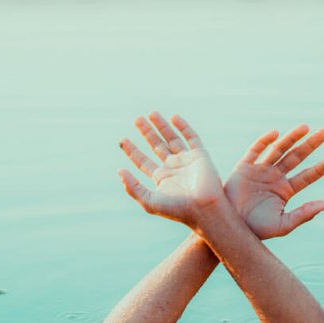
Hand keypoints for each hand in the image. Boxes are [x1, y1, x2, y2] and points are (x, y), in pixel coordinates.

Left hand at [118, 112, 224, 227]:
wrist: (204, 209)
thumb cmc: (177, 209)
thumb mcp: (149, 201)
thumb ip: (133, 187)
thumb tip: (119, 171)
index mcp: (161, 179)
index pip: (143, 161)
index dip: (132, 151)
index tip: (122, 140)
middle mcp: (173, 168)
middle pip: (156, 146)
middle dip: (146, 133)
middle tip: (137, 119)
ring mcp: (187, 161)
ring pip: (172, 139)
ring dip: (162, 126)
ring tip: (151, 113)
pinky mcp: (200, 156)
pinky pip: (192, 138)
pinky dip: (184, 127)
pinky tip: (174, 117)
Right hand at [224, 124, 323, 238]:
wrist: (229, 228)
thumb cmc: (256, 229)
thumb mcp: (282, 225)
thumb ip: (303, 215)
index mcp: (285, 190)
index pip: (306, 176)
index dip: (319, 169)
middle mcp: (275, 177)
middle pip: (296, 157)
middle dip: (310, 145)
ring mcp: (260, 170)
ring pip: (279, 149)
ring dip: (292, 138)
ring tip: (305, 127)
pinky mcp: (244, 167)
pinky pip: (255, 150)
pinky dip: (264, 141)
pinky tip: (276, 133)